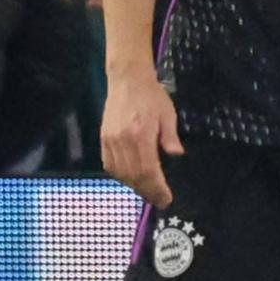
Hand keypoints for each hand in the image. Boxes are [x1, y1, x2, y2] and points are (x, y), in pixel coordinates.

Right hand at [100, 71, 183, 207]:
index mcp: (141, 134)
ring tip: (146, 191)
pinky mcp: (103, 137)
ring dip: (133, 186)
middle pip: (134, 175)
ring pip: (120, 172)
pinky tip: (129, 178)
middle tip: (159, 201)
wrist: (127, 79)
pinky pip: (109, 164)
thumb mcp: (168, 114)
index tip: (166, 199)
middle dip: (147, 191)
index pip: (148, 170)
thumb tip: (176, 154)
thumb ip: (170, 136)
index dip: (157, 188)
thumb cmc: (152, 96)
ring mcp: (110, 139)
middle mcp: (123, 139)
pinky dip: (119, 175)